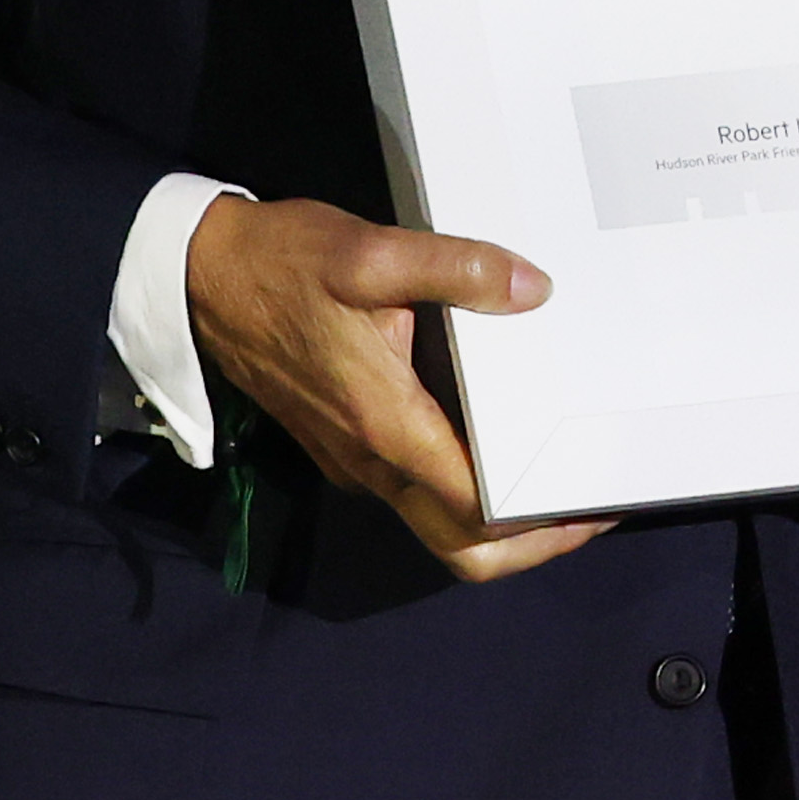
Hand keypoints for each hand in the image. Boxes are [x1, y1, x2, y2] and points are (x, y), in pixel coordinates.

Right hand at [186, 196, 605, 582]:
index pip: (476, 509)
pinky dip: (463, 493)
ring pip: (437, 525)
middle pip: (460, 547)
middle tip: (590, 513)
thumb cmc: (284, 264)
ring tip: (559, 478)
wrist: (202, 278)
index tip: (596, 500)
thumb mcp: (370, 252)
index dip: (544, 520)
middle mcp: (371, 461)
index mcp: (387, 424)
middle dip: (531, 547)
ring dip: (500, 524)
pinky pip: (414, 492)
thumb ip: (455, 268)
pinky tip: (499, 443)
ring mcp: (354, 461)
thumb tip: (533, 288)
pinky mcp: (345, 447)